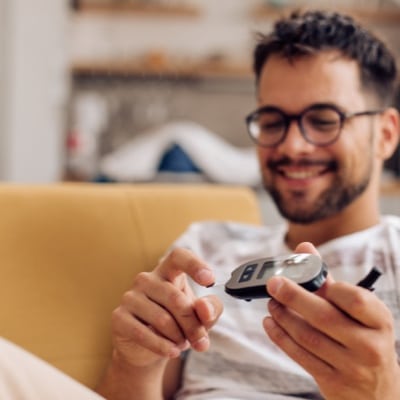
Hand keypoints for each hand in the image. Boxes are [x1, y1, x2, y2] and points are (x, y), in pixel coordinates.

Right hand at [110, 247, 222, 368]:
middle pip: (176, 299)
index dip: (194, 265)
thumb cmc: (179, 324)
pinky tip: (171, 351)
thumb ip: (210, 309)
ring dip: (179, 338)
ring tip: (182, 343)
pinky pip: (144, 334)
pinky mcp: (119, 317)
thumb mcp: (202, 316)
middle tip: (200, 340)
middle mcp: (146, 279)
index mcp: (168, 271)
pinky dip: (162, 347)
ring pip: (163, 319)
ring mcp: (130, 296)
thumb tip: (204, 309)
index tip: (209, 280)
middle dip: (193, 325)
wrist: (148, 349)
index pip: (178, 257)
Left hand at [263, 242, 399, 399]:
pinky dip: (280, 336)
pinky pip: (300, 355)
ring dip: (282, 316)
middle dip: (292, 296)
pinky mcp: (333, 382)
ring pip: (307, 336)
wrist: (377, 390)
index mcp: (379, 321)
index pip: (354, 299)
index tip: (308, 277)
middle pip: (323, 316)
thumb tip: (304, 248)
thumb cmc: (363, 338)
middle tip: (273, 283)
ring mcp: (352, 367)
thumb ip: (328, 280)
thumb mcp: (357, 312)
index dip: (328, 286)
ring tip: (271, 303)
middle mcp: (369, 345)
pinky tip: (270, 322)